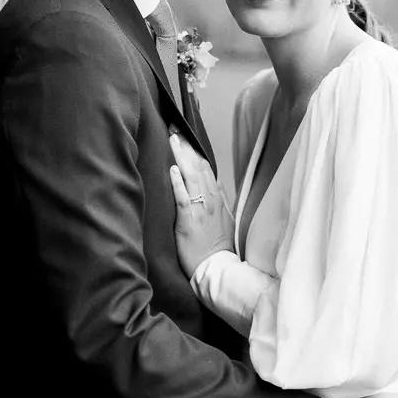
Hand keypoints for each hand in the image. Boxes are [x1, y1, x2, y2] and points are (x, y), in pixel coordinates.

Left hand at [169, 132, 234, 277]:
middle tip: (175, 129)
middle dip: (187, 147)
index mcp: (218, 200)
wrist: (217, 268)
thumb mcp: (225, 222)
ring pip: (191, 177)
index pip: (206, 170)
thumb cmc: (218, 248)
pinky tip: (173, 168)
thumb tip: (215, 189)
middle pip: (198, 167)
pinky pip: (183, 197)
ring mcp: (201, 209)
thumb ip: (219, 204)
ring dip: (181, 156)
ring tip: (172, 139)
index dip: (196, 153)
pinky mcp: (189, 220)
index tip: (187, 139)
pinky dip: (178, 182)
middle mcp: (211, 200)